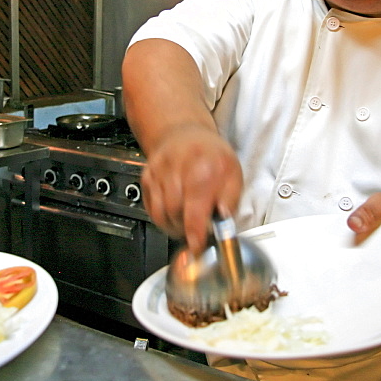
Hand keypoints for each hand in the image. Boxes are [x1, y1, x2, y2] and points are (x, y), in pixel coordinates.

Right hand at [140, 124, 242, 252]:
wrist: (183, 134)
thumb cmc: (210, 155)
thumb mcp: (233, 173)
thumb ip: (231, 200)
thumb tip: (223, 221)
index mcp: (203, 170)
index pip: (194, 212)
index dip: (195, 235)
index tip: (197, 247)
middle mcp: (176, 170)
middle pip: (175, 214)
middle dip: (185, 228)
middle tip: (197, 229)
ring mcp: (158, 173)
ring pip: (160, 214)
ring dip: (173, 224)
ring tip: (186, 220)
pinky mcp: (146, 178)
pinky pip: (151, 208)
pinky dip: (162, 216)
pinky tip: (174, 211)